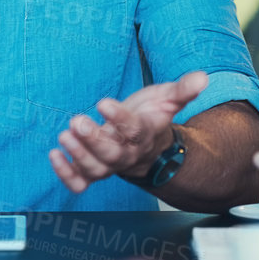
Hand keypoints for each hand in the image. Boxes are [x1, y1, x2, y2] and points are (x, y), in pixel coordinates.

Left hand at [50, 70, 207, 194]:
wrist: (146, 145)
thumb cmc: (153, 117)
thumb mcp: (169, 99)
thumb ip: (184, 89)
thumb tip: (203, 77)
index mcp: (145, 134)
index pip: (133, 130)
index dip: (119, 118)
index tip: (103, 103)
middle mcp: (127, 154)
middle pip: (112, 154)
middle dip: (93, 140)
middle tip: (77, 121)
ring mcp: (109, 165)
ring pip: (96, 169)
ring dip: (78, 155)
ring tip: (65, 135)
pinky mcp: (93, 171)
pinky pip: (81, 182)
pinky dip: (66, 174)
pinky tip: (55, 155)